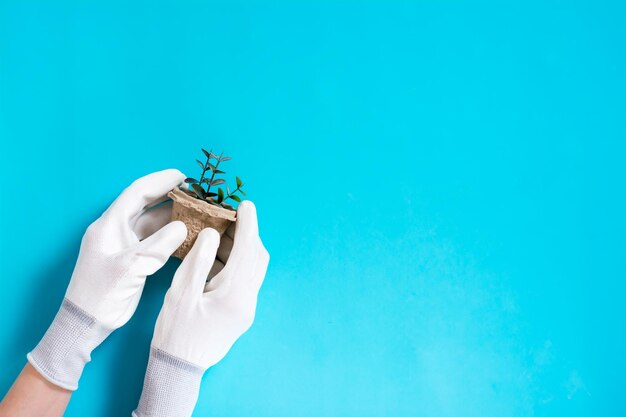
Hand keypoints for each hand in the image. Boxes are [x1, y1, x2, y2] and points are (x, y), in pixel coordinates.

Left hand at [28, 169, 187, 390]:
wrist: (87, 321)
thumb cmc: (101, 294)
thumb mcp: (131, 267)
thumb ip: (158, 245)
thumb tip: (182, 227)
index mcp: (109, 225)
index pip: (136, 193)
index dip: (160, 181)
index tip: (182, 176)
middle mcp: (116, 230)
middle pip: (145, 205)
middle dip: (169, 196)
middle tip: (194, 192)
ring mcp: (124, 244)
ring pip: (152, 223)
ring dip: (172, 216)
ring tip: (196, 212)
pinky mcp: (132, 259)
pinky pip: (154, 239)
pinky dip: (170, 235)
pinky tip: (187, 235)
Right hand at [133, 201, 268, 416]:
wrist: (178, 370)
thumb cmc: (175, 333)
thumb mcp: (181, 293)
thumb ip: (199, 260)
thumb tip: (212, 234)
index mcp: (234, 295)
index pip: (247, 251)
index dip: (248, 225)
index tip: (246, 204)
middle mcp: (247, 301)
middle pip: (256, 258)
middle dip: (246, 235)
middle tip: (228, 217)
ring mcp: (246, 308)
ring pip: (251, 269)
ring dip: (239, 249)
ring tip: (217, 234)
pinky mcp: (240, 312)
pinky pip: (244, 280)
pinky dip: (234, 263)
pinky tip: (215, 256)